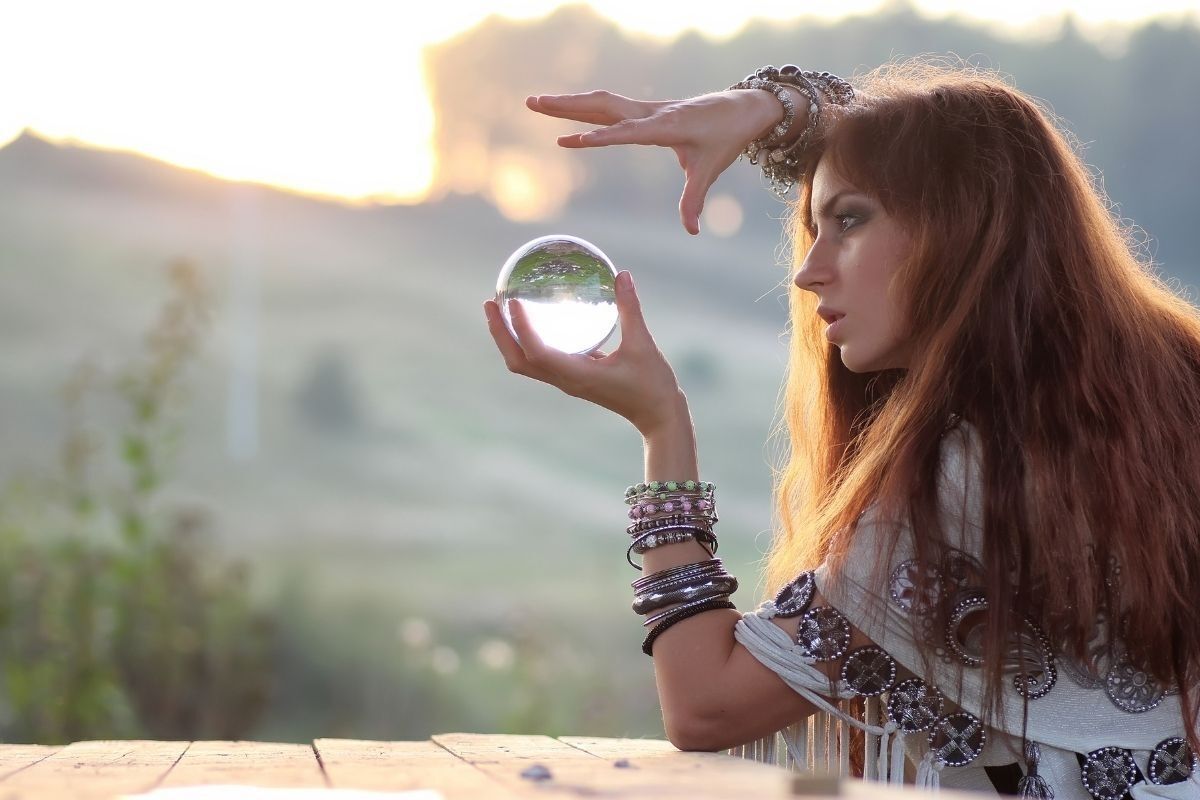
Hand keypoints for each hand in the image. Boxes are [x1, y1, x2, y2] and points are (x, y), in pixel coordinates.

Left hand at [484, 270, 686, 436]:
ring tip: (499, 310)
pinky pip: (538, 361)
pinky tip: (530, 321)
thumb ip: (630, 310)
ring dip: (507, 339)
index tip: (513, 302)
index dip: (521, 328)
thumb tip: (623, 276)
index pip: (537, 352)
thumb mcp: (643, 344)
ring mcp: (566, 381)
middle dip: (500, 334)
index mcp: (577, 375)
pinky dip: (525, 342)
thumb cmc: (652, 384)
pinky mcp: (572, 379)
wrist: (658, 416)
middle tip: (490, 303)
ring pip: (525, 363)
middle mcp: (565, 380)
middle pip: (518, 361)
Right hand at [526, 89, 781, 234]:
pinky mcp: (645, 110)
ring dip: (567, 101)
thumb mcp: (710, 169)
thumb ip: (694, 199)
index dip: (597, 137)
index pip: (625, 132)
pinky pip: (608, 106)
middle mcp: (651, 112)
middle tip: (532, 103)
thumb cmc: (725, 138)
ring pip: (600, 102)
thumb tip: (691, 231)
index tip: (568, 140)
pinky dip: (583, 106)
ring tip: (534, 102)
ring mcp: (646, 108)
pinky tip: (563, 107)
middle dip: (565, 106)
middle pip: (601, 106)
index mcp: (665, 126)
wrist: (741, 107)